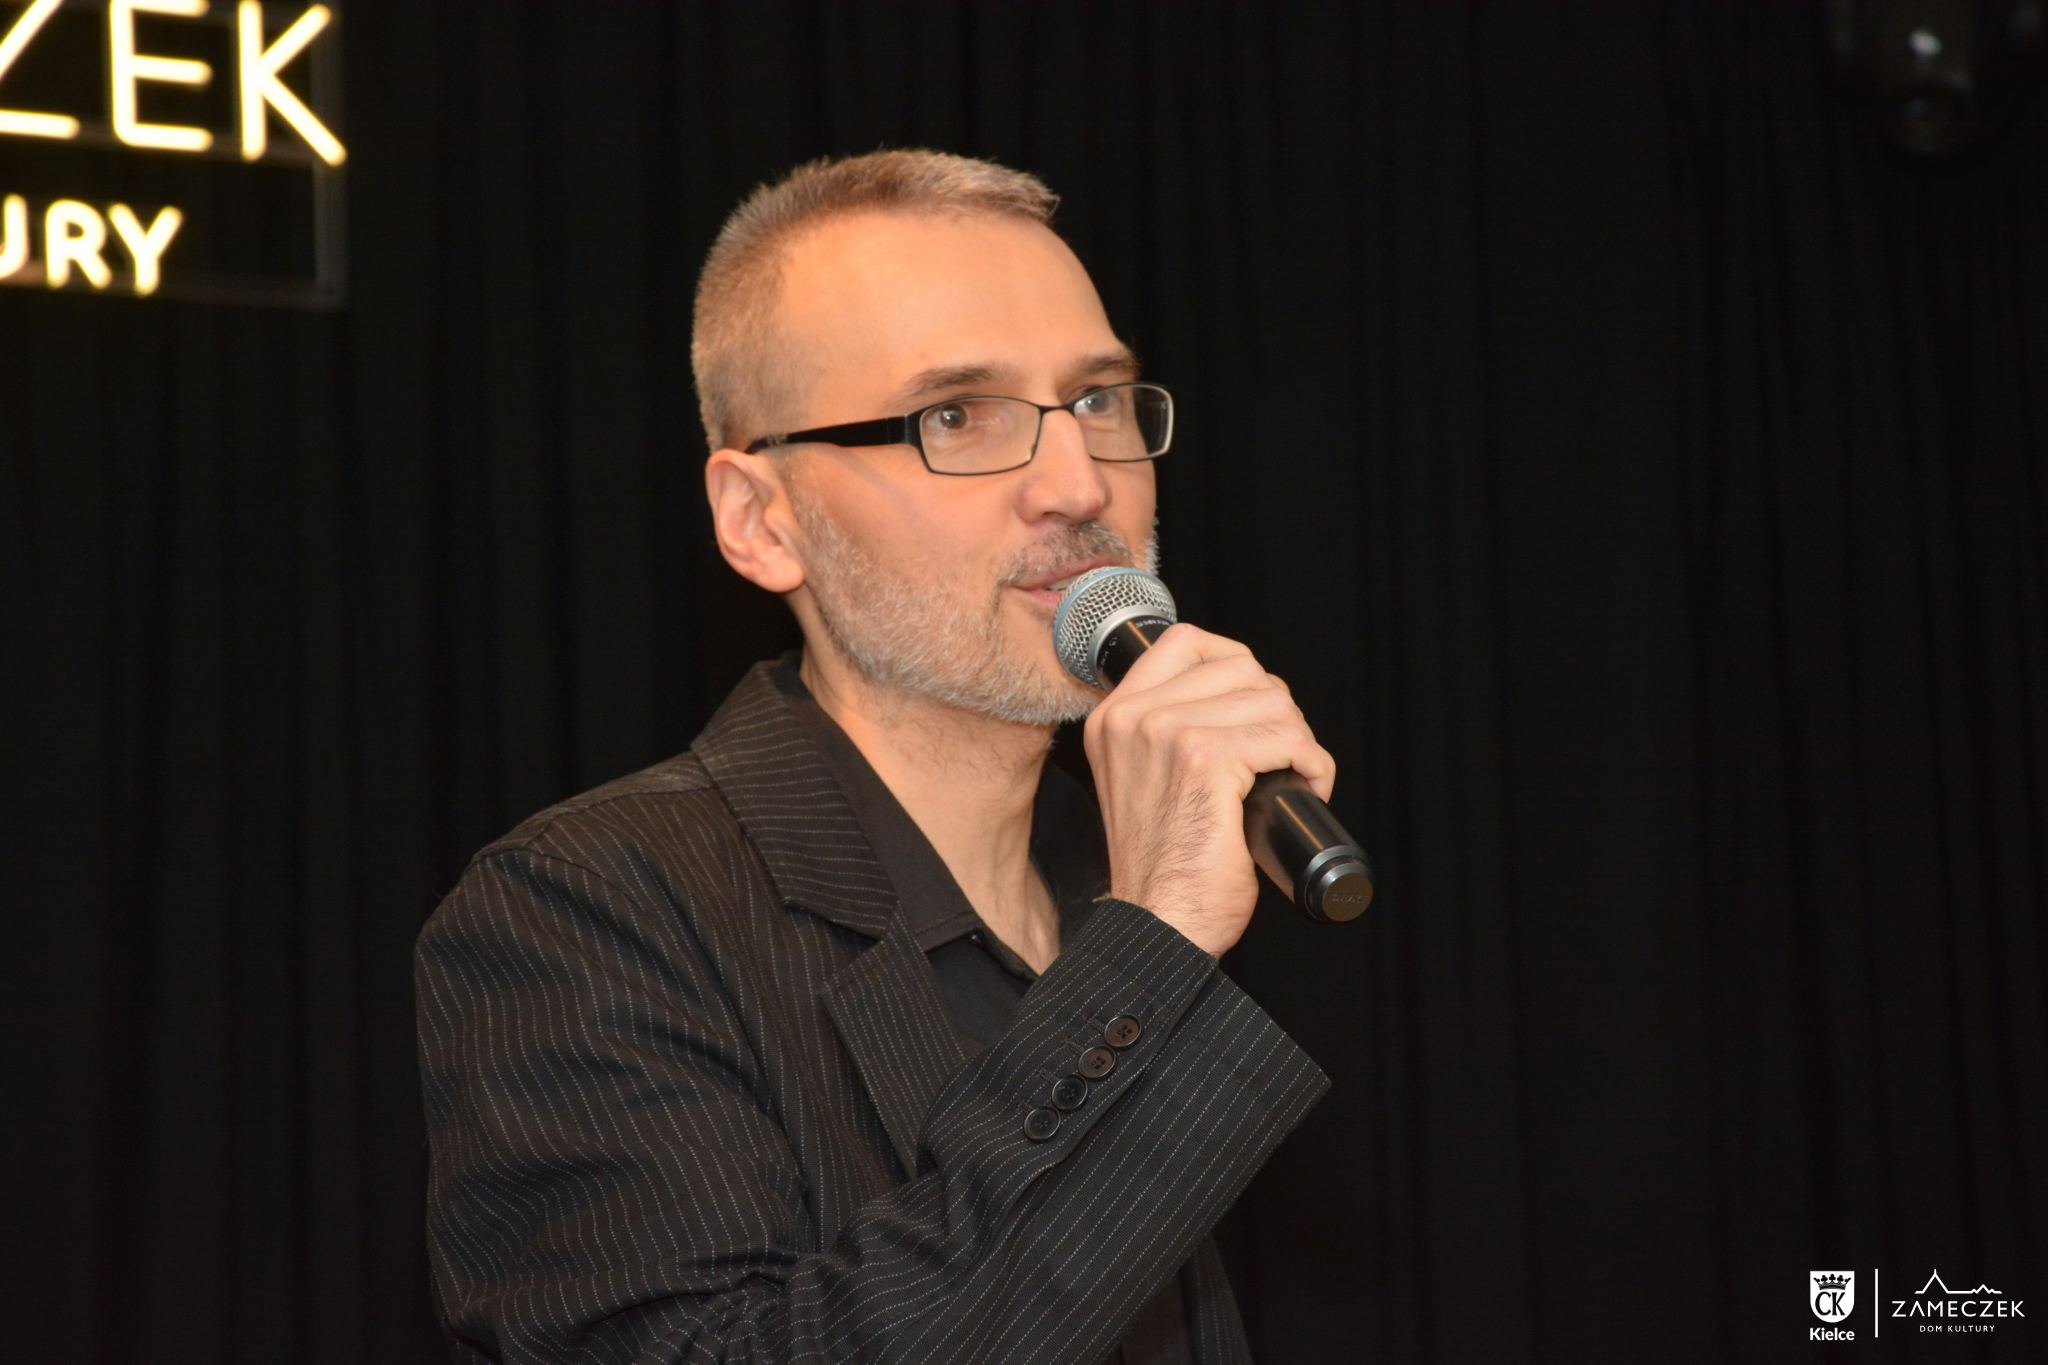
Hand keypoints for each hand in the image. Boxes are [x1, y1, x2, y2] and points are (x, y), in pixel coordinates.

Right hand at [1081, 624, 1335, 956]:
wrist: (1159, 923)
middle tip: (1278, 759)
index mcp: (1114, 718)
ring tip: (1290, 777)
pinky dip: (1313, 764)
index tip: (1254, 706)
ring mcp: (1168, 734)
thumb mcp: (1142, 781)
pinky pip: (1288, 738)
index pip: (1186, 642)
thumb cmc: (1163, 869)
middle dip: (1276, 711)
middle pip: (1241, 668)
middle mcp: (1134, 718)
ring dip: (1298, 739)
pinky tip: (1305, 789)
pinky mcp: (1208, 760)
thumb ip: (1165, 734)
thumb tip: (1236, 698)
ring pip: (1271, 700)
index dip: (1237, 665)